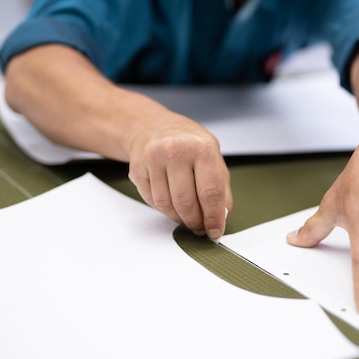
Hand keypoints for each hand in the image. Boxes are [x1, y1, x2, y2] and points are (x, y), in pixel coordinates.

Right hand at [127, 111, 231, 238]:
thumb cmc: (188, 144)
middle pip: (186, 203)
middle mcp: (177, 151)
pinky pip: (152, 201)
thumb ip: (221, 188)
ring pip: (166, 205)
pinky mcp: (137, 169)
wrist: (154, 127)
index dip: (213, 218)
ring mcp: (154, 159)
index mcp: (202, 149)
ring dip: (179, 219)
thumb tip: (221, 217)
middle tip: (200, 228)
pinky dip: (164, 210)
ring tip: (187, 217)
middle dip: (195, 222)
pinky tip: (172, 205)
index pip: (210, 193)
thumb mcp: (214, 158)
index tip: (215, 231)